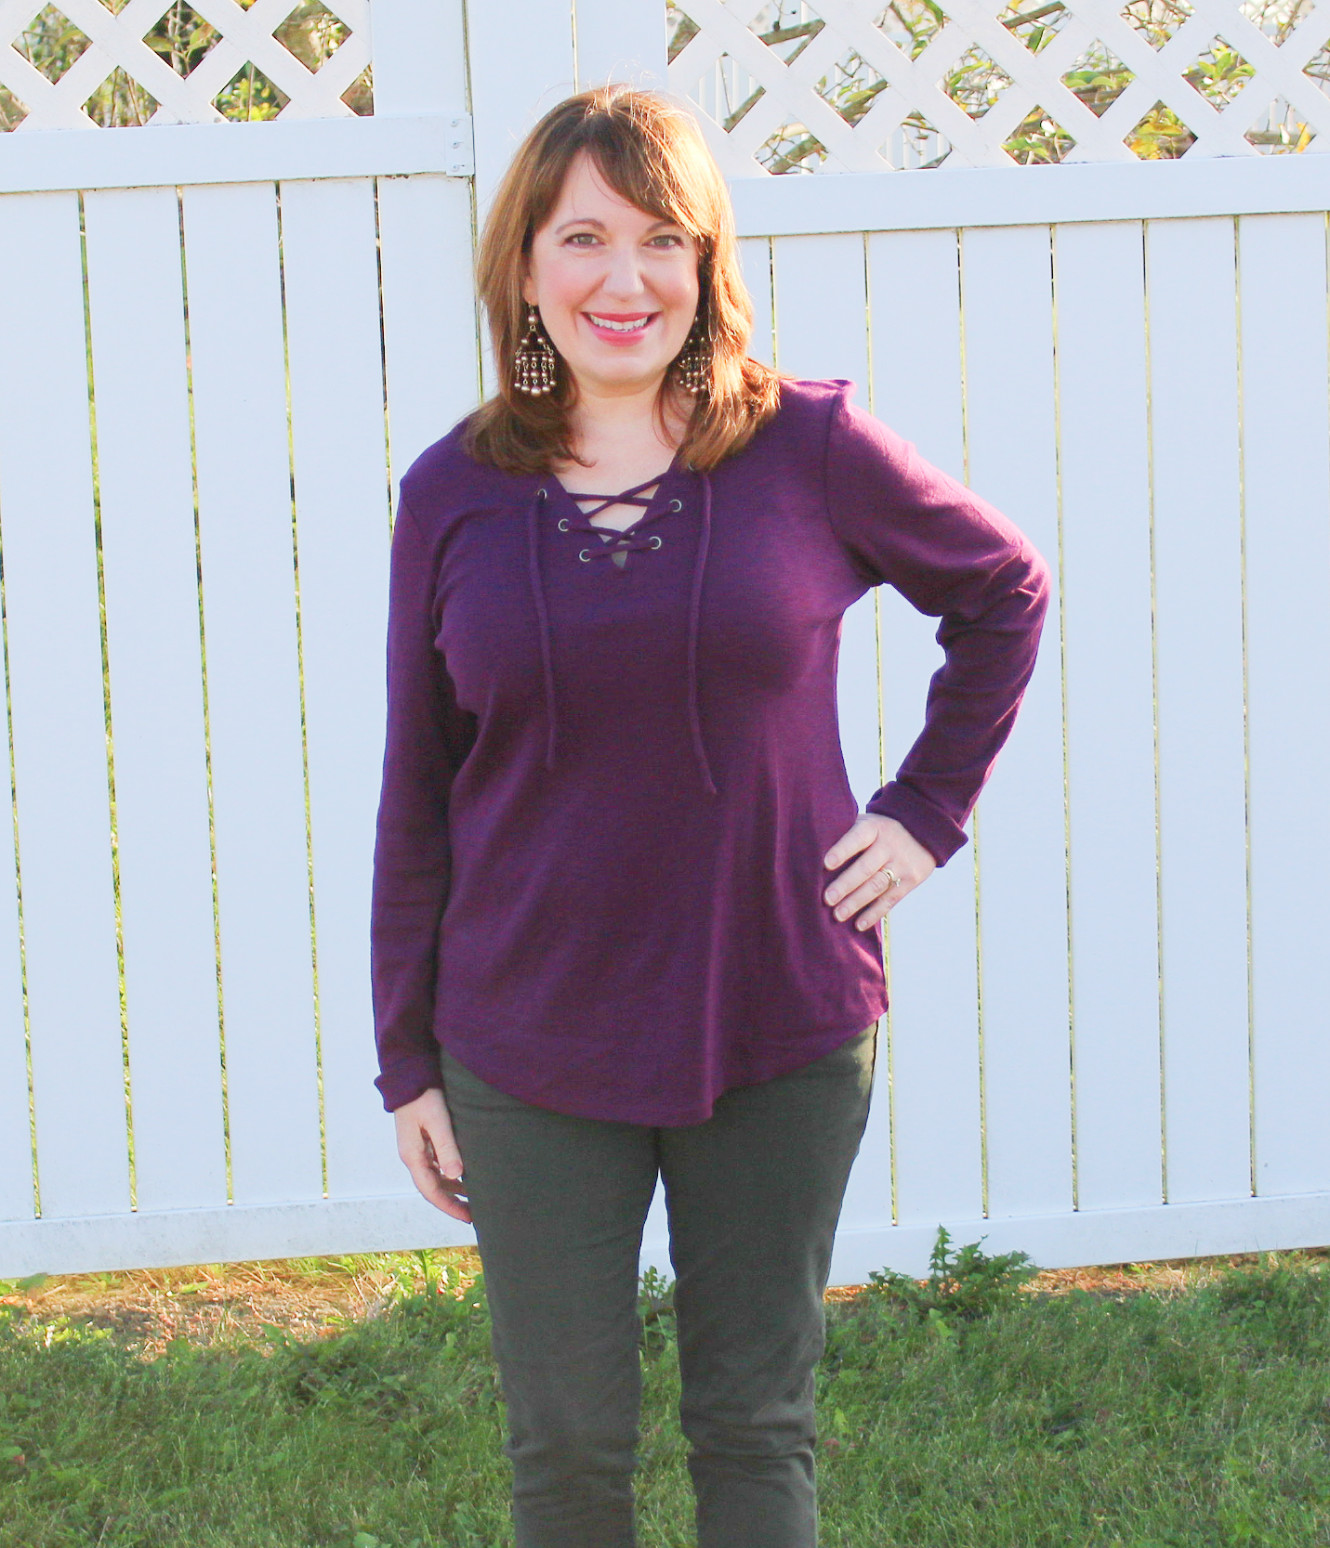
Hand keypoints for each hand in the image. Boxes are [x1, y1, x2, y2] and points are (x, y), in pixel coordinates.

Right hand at [393, 1087, 471, 1223]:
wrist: (411, 1075)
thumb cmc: (424, 1096)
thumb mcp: (438, 1120)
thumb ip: (446, 1147)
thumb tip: (456, 1175)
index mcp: (413, 1155)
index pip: (431, 1190)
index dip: (449, 1206)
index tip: (467, 1217)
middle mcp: (413, 1155)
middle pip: (433, 1187)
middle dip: (452, 1202)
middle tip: (473, 1214)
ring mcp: (417, 1148)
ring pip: (435, 1177)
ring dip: (452, 1189)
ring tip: (473, 1199)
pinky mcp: (423, 1139)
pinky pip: (437, 1165)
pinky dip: (450, 1174)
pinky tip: (464, 1176)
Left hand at [823, 814, 935, 930]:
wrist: (921, 832)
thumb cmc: (879, 830)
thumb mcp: (867, 822)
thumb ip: (846, 833)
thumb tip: (813, 849)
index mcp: (875, 828)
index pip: (857, 838)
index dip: (842, 851)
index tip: (826, 864)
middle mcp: (890, 846)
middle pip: (866, 868)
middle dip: (845, 885)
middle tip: (827, 899)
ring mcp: (902, 864)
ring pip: (876, 886)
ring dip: (856, 903)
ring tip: (838, 915)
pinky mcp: (911, 881)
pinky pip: (890, 900)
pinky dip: (874, 913)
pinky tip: (859, 924)